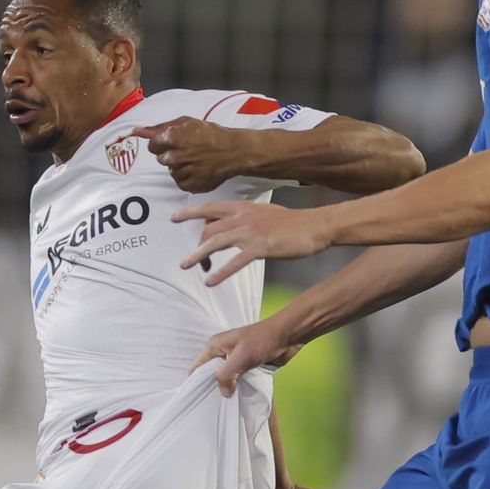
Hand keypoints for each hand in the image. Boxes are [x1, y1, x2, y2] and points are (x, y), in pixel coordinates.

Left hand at [129, 117, 240, 192]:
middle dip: (171, 154)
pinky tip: (198, 169)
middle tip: (188, 151)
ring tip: (196, 160)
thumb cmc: (211, 134)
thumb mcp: (186, 122)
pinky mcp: (188, 185)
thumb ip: (160, 127)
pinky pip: (180, 182)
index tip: (173, 143)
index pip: (152, 145)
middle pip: (161, 158)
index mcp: (171, 138)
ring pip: (171, 170)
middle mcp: (173, 156)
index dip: (162, 144)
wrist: (233, 152)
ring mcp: (181, 172)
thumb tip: (137, 130)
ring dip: (180, 166)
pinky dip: (187, 177)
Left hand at [173, 200, 331, 286]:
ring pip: (215, 242)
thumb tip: (232, 223)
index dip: (190, 213)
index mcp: (243, 207)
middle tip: (191, 262)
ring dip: (198, 255)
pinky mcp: (261, 246)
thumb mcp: (264, 212)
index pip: (209, 208)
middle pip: (208, 229)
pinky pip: (235, 261)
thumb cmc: (293, 222)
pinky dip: (221, 272)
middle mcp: (243, 216)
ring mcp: (251, 231)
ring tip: (186, 266)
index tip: (174, 219)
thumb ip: (246, 216)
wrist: (315, 225)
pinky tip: (211, 281)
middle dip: (197, 247)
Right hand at [191, 319, 302, 396]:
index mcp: (215, 345)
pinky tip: (237, 400)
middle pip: (211, 374)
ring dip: (227, 389)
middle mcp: (223, 353)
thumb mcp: (241, 356)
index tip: (196, 399)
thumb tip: (224, 393)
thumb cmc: (263, 339)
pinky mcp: (248, 367)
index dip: (196, 381)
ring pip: (226, 379)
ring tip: (223, 406)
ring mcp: (236, 360)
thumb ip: (227, 374)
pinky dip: (238, 388)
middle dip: (212, 388)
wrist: (288, 335)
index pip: (198, 365)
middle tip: (211, 407)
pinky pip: (239, 381)